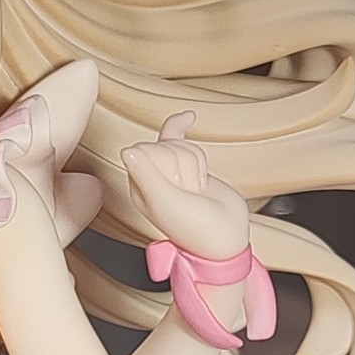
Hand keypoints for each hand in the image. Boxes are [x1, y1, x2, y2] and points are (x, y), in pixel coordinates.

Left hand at [122, 113, 249, 259]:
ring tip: (197, 189)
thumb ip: (147, 176)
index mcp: (138, 187)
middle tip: (190, 192)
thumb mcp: (167, 203)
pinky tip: (187, 117)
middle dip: (184, 166)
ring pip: (180, 144)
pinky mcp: (188, 166)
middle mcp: (150, 177)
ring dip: (196, 165)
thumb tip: (127, 151)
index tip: (178, 188)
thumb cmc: (196, 230)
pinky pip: (179, 138)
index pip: (145, 152)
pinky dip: (182, 125)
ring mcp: (170, 171)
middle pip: (165, 145)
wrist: (226, 237)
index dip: (167, 165)